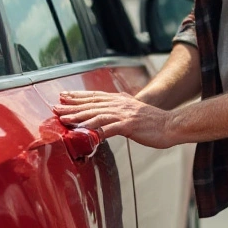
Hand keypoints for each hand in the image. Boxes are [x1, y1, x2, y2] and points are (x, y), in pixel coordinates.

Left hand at [54, 90, 181, 149]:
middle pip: (91, 104)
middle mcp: (120, 104)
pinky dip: (95, 129)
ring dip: (78, 117)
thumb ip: (120, 112)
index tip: (64, 96)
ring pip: (96, 113)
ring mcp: (124, 114)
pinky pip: (108, 127)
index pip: (95, 96)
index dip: (78, 96)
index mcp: (121, 100)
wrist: (171, 125)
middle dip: (72, 106)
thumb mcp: (134, 112)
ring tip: (64, 119)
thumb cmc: (154, 122)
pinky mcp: (129, 125)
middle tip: (56, 107)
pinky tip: (84, 132)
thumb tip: (108, 117)